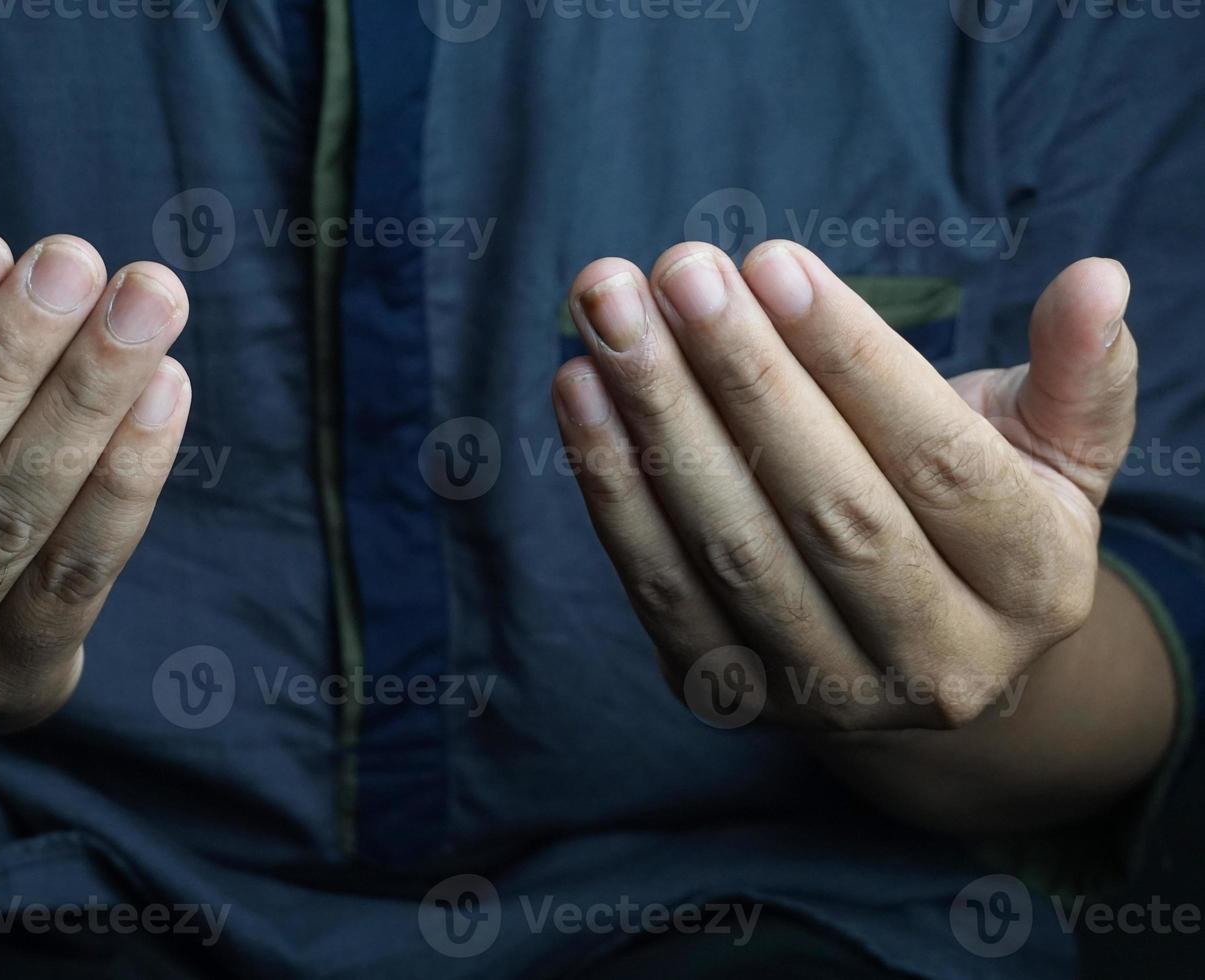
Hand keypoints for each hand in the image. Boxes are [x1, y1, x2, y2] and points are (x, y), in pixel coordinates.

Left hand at [554, 241, 1135, 729]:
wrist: (919, 660)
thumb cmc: (980, 518)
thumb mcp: (1052, 453)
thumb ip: (1074, 375)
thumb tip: (1097, 278)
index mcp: (1031, 583)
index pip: (938, 462)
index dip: (852, 360)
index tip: (774, 262)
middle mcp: (938, 659)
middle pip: (828, 508)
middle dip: (741, 377)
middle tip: (676, 269)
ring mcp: (828, 695)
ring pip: (732, 550)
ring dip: (659, 423)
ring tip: (607, 315)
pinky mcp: (732, 699)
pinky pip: (659, 588)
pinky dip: (610, 488)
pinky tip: (578, 392)